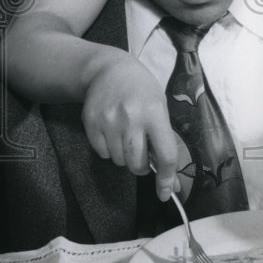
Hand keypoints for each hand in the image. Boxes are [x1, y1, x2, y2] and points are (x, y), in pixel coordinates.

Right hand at [81, 51, 179, 199]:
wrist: (108, 69)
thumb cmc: (141, 90)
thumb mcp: (159, 107)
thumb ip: (165, 141)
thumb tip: (171, 181)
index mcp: (155, 113)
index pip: (165, 154)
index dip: (167, 177)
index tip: (165, 192)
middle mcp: (131, 118)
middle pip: (137, 163)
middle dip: (141, 166)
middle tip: (142, 155)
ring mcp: (109, 121)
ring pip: (119, 161)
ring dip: (125, 157)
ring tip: (126, 136)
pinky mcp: (91, 123)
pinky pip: (103, 153)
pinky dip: (109, 150)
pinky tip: (112, 132)